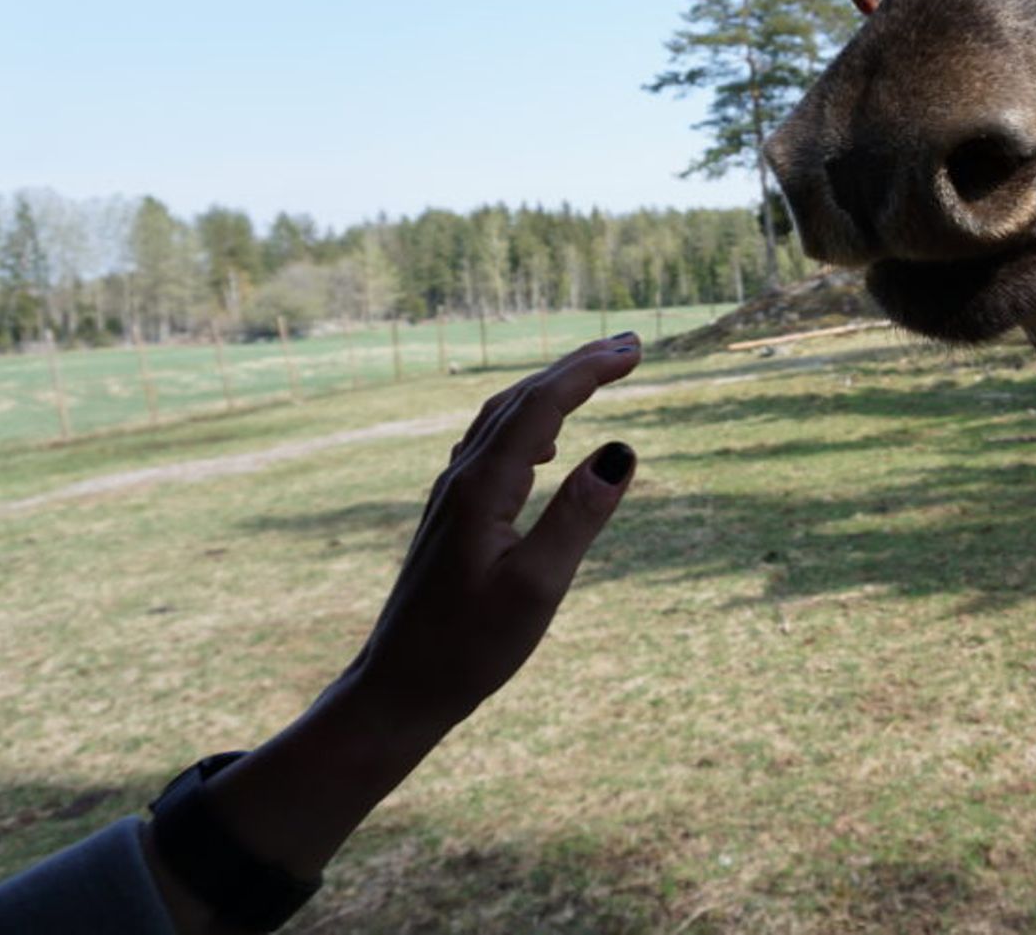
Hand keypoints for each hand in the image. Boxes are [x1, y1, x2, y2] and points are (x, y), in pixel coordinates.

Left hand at [149, 337, 644, 924]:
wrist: (400, 688)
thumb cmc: (470, 647)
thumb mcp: (537, 587)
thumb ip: (578, 517)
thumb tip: (621, 451)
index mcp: (483, 488)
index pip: (541, 406)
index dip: (589, 373)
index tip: (636, 353)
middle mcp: (462, 479)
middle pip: (520, 399)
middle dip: (575, 367)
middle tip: (629, 347)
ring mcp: (452, 496)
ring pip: (503, 418)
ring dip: (550, 388)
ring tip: (596, 375)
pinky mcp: (453, 516)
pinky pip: (492, 444)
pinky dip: (528, 420)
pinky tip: (547, 441)